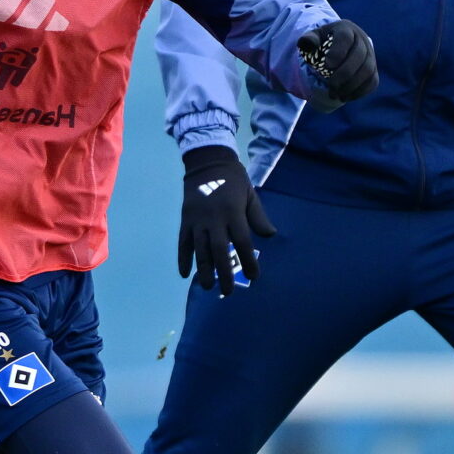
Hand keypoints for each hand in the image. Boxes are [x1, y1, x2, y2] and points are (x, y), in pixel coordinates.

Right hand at [176, 144, 274, 294]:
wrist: (206, 161)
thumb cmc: (233, 179)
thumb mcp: (250, 194)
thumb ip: (258, 216)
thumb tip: (270, 235)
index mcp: (233, 212)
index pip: (242, 241)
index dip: (248, 260)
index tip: (253, 276)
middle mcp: (214, 218)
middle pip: (219, 250)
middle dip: (224, 272)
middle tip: (228, 291)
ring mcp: (197, 220)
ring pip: (199, 249)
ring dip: (203, 270)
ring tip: (208, 287)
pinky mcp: (185, 220)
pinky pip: (183, 242)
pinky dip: (183, 258)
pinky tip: (184, 273)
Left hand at [297, 19, 378, 107]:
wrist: (338, 47)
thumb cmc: (323, 43)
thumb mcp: (314, 38)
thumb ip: (308, 40)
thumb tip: (308, 43)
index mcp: (345, 28)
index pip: (345, 37)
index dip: (337, 52)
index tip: (326, 66)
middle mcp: (362, 39)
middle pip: (359, 56)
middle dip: (344, 74)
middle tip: (331, 86)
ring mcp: (370, 54)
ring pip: (368, 70)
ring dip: (352, 85)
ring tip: (337, 95)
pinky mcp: (374, 69)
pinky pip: (372, 81)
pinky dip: (360, 91)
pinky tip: (346, 97)